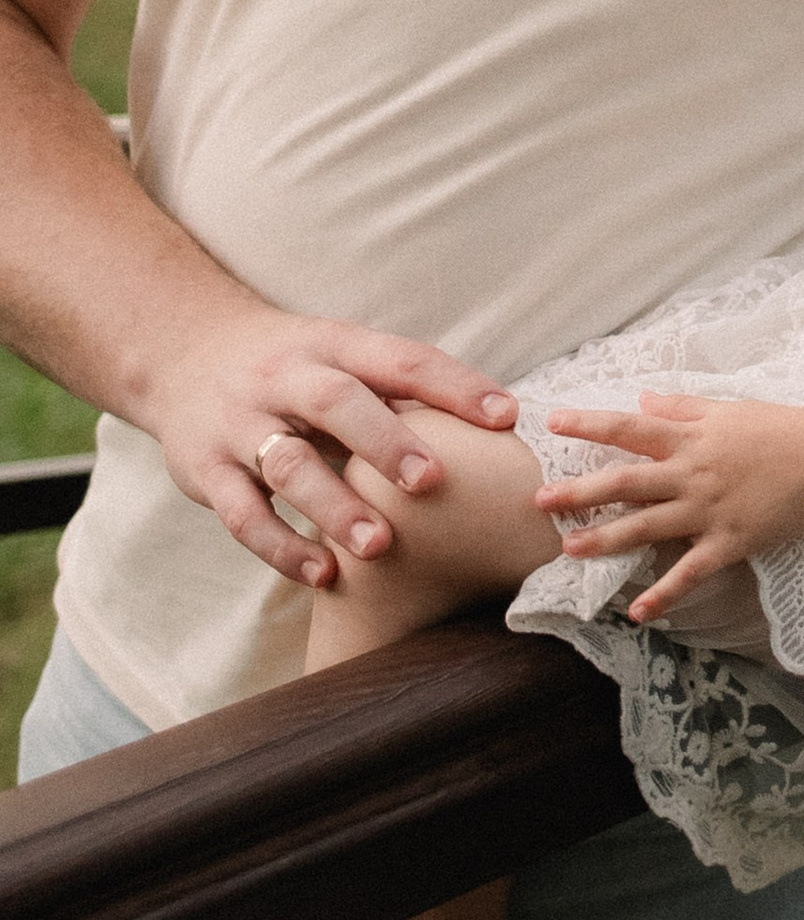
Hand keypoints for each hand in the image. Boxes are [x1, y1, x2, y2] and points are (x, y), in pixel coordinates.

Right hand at [154, 317, 519, 594]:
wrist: (181, 354)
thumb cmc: (293, 368)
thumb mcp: (340, 358)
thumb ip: (401, 392)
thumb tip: (500, 427)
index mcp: (332, 345)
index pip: (401, 359)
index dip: (455, 386)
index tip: (507, 417)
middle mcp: (285, 379)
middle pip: (336, 403)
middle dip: (386, 442)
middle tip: (432, 482)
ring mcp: (240, 424)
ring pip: (287, 465)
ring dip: (335, 507)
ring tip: (380, 546)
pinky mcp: (207, 471)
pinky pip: (243, 514)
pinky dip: (282, 547)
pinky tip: (323, 574)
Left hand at [535, 391, 803, 618]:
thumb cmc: (778, 428)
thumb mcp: (727, 409)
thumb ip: (681, 408)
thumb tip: (640, 400)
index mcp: (689, 437)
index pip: (628, 428)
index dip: (589, 425)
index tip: (553, 422)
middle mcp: (690, 474)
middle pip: (625, 482)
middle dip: (580, 491)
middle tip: (539, 500)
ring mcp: (707, 510)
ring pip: (647, 527)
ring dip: (606, 540)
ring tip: (569, 549)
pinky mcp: (728, 542)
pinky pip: (690, 572)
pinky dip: (664, 594)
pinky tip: (637, 612)